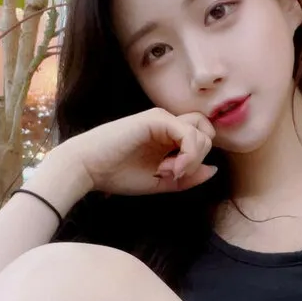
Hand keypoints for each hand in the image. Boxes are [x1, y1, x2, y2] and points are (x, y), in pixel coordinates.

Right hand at [49, 108, 217, 199]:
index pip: (202, 140)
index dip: (196, 161)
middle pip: (207, 132)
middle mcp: (168, 123)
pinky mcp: (156, 119)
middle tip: (172, 173)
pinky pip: (189, 133)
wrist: (87, 168)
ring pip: (202, 131)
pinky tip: (168, 168)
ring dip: (191, 159)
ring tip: (166, 171)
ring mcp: (162, 118)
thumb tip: (214, 169)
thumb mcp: (160, 182)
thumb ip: (187, 177)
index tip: (175, 176)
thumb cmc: (117, 175)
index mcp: (168, 136)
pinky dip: (187, 155)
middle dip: (197, 159)